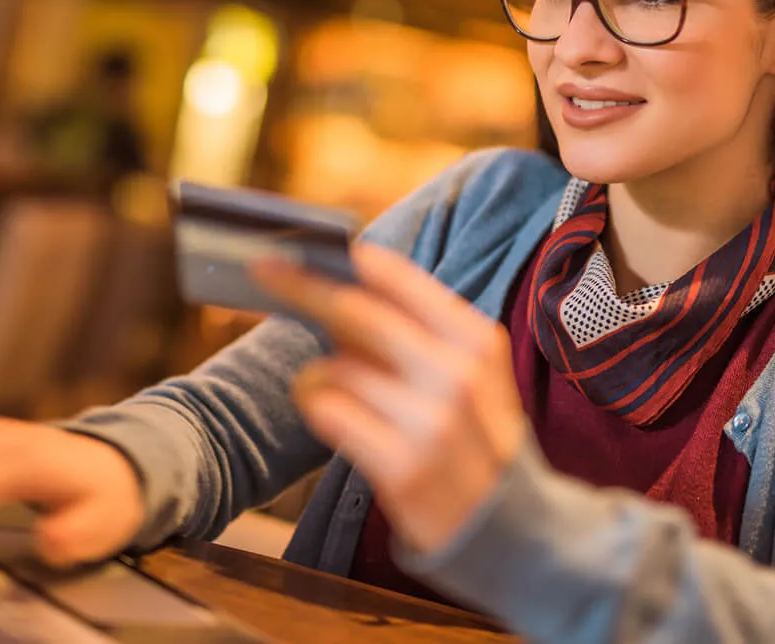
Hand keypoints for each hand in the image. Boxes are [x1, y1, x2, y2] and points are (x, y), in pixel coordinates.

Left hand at [253, 243, 525, 553]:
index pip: (398, 279)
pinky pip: (327, 412)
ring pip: (335, 365)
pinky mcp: (401, 467)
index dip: (346, 258)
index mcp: (476, 340)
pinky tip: (335, 417)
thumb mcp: (470, 375)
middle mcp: (457, 375)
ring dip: (320, 372)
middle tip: (262, 269)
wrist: (511, 531)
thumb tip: (340, 283)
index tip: (303, 243)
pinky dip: (317, 406)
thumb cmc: (475, 439)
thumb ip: (417, 331)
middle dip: (301, 286)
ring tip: (340, 392)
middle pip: (356, 311)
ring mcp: (430, 423)